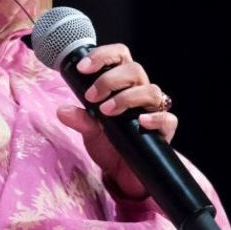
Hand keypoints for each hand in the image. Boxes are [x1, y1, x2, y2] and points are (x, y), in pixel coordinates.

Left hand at [55, 43, 176, 200]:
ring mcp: (154, 109)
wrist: (123, 173)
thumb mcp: (90, 132)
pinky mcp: (164, 130)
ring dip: (126, 97)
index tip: (83, 68)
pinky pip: (168, 118)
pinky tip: (141, 121)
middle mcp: (140, 91)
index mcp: (122, 83)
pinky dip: (155, 118)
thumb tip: (62, 110)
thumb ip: (80, 119)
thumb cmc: (109, 144)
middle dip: (110, 79)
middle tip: (91, 96)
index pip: (119, 56)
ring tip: (107, 111)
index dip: (103, 55)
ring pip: (151, 90)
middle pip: (135, 69)